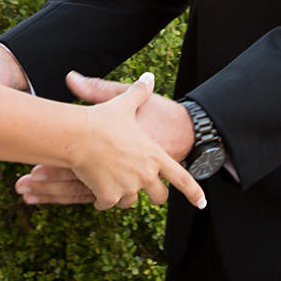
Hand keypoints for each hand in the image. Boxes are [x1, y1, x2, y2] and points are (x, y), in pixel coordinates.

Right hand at [17, 71, 196, 205]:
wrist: (78, 135)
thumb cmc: (102, 118)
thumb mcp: (124, 102)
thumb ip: (139, 92)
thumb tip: (148, 77)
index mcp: (154, 155)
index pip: (182, 178)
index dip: (193, 192)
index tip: (202, 203)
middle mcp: (145, 174)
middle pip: (159, 196)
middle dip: (155, 195)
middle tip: (147, 190)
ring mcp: (128, 187)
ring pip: (131, 201)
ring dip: (125, 195)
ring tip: (114, 181)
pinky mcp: (109, 196)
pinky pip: (108, 203)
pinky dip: (104, 199)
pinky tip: (96, 189)